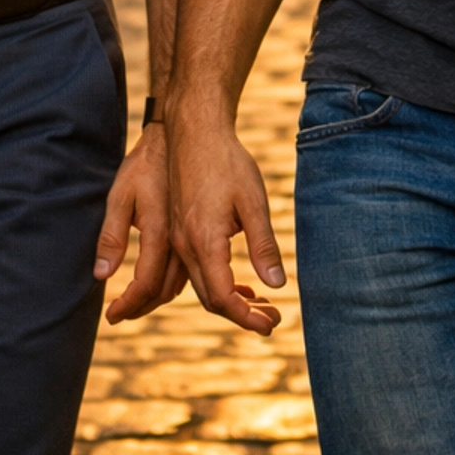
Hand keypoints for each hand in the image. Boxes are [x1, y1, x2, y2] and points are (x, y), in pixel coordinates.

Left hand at [94, 128, 187, 323]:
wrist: (186, 137)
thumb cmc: (147, 162)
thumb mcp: (121, 194)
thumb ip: (112, 235)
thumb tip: (101, 274)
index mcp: (160, 232)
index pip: (146, 283)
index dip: (129, 304)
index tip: (112, 317)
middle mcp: (180, 241)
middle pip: (164, 290)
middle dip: (140, 307)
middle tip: (119, 316)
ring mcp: (192, 237)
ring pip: (179, 283)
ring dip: (156, 299)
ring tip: (135, 306)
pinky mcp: (197, 232)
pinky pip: (188, 270)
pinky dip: (174, 285)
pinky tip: (162, 285)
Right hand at [168, 108, 285, 335]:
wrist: (194, 129)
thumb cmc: (226, 161)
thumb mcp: (253, 202)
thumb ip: (263, 246)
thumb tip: (277, 286)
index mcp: (203, 241)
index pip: (222, 298)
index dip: (246, 317)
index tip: (271, 325)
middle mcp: (184, 245)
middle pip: (210, 298)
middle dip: (241, 315)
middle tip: (273, 319)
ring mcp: (177, 238)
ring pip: (199, 286)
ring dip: (229, 302)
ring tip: (261, 305)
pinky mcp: (177, 230)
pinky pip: (192, 270)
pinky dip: (216, 284)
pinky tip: (239, 284)